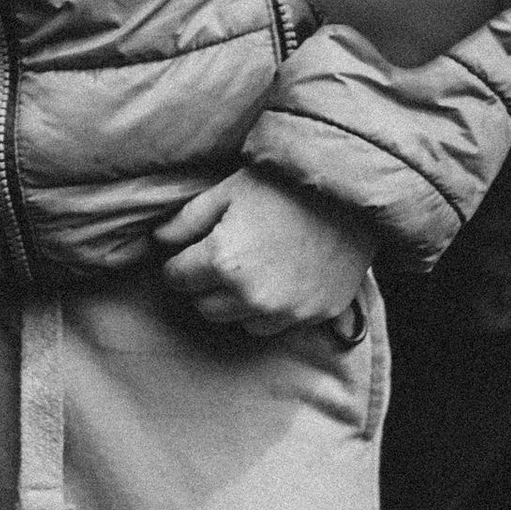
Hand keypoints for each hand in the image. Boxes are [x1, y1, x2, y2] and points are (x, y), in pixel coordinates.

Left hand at [153, 167, 371, 340]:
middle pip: (203, 307)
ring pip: (237, 321)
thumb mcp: (227, 191)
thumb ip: (185, 221)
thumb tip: (158, 241)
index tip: (191, 251)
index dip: (179, 262)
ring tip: (251, 268)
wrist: (352, 192)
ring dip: (235, 302)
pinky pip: (274, 325)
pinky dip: (268, 309)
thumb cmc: (285, 184)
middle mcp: (250, 296)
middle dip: (203, 285)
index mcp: (222, 263)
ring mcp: (284, 311)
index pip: (176, 278)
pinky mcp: (312, 315)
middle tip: (219, 258)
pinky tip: (278, 279)